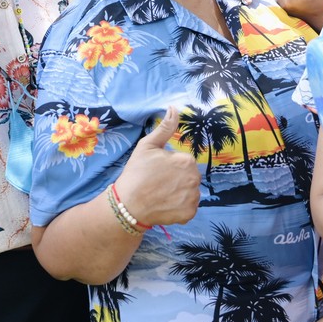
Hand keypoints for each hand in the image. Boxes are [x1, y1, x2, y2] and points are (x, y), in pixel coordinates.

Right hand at [116, 108, 202, 228]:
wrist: (128, 204)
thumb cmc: (136, 173)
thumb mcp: (147, 146)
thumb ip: (165, 128)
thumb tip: (174, 107)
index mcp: (187, 161)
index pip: (184, 162)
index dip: (171, 166)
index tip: (157, 172)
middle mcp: (195, 179)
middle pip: (189, 177)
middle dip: (178, 179)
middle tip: (158, 183)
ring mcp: (193, 198)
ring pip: (190, 192)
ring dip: (180, 193)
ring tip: (162, 195)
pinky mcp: (189, 214)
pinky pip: (188, 207)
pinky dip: (179, 207)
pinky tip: (166, 205)